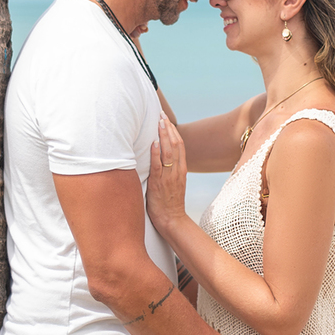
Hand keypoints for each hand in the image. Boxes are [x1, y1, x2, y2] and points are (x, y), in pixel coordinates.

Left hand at [147, 114, 187, 238]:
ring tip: (158, 122)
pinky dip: (156, 153)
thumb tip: (159, 159)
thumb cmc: (169, 204)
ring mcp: (169, 177)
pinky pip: (158, 166)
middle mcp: (177, 171)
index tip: (166, 120)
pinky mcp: (159, 184)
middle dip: (168, 128)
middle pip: (175, 144)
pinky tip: (153, 143)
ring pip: (169, 151)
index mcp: (181, 170)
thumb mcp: (172, 184)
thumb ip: (169, 171)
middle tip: (161, 114)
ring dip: (163, 135)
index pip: (180, 145)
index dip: (173, 131)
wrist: (172, 221)